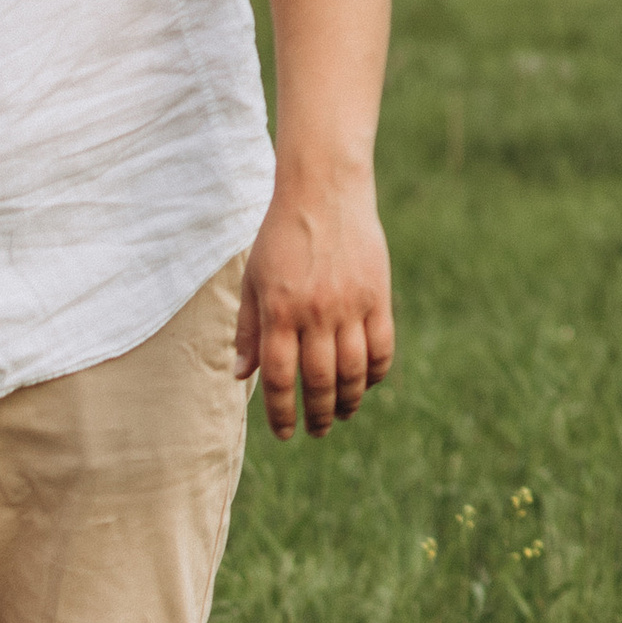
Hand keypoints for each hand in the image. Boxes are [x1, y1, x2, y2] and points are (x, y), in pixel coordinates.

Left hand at [235, 161, 394, 438]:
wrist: (324, 189)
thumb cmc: (281, 237)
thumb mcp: (254, 280)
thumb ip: (249, 329)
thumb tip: (240, 375)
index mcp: (280, 312)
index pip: (279, 378)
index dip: (281, 413)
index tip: (284, 433)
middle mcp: (315, 313)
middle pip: (319, 381)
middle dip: (317, 415)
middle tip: (316, 430)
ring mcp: (349, 304)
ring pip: (354, 370)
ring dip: (347, 401)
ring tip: (341, 414)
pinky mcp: (377, 294)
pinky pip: (381, 346)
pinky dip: (376, 372)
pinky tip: (366, 383)